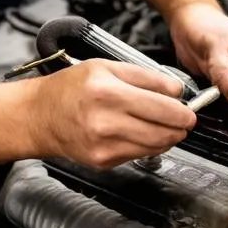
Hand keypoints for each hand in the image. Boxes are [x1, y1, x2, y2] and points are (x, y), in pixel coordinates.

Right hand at [28, 59, 197, 168]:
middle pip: (163, 128)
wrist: (39, 116)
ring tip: (168, 126)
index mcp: (107, 92)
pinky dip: (150, 146)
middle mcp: (105, 120)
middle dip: (181, 124)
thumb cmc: (69, 88)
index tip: (188, 106)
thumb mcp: (104, 66)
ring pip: (156, 145)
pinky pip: (139, 155)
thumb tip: (175, 90)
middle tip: (185, 119)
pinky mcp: (103, 160)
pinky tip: (145, 134)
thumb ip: (144, 76)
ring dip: (169, 136)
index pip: (162, 104)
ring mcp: (104, 144)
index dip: (182, 108)